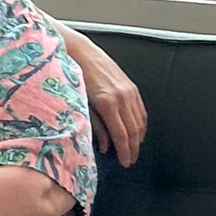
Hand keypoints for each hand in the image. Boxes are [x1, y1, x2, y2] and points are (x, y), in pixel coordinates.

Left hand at [74, 44, 145, 167]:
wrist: (81, 52)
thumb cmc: (74, 78)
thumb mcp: (81, 105)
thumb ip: (95, 126)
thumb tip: (105, 146)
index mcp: (108, 103)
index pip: (122, 135)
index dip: (125, 152)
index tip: (125, 163)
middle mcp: (122, 97)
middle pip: (134, 131)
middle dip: (133, 149)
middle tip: (130, 160)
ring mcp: (129, 91)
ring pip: (140, 122)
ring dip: (138, 138)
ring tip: (133, 150)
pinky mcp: (131, 87)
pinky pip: (141, 110)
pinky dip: (141, 124)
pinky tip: (137, 132)